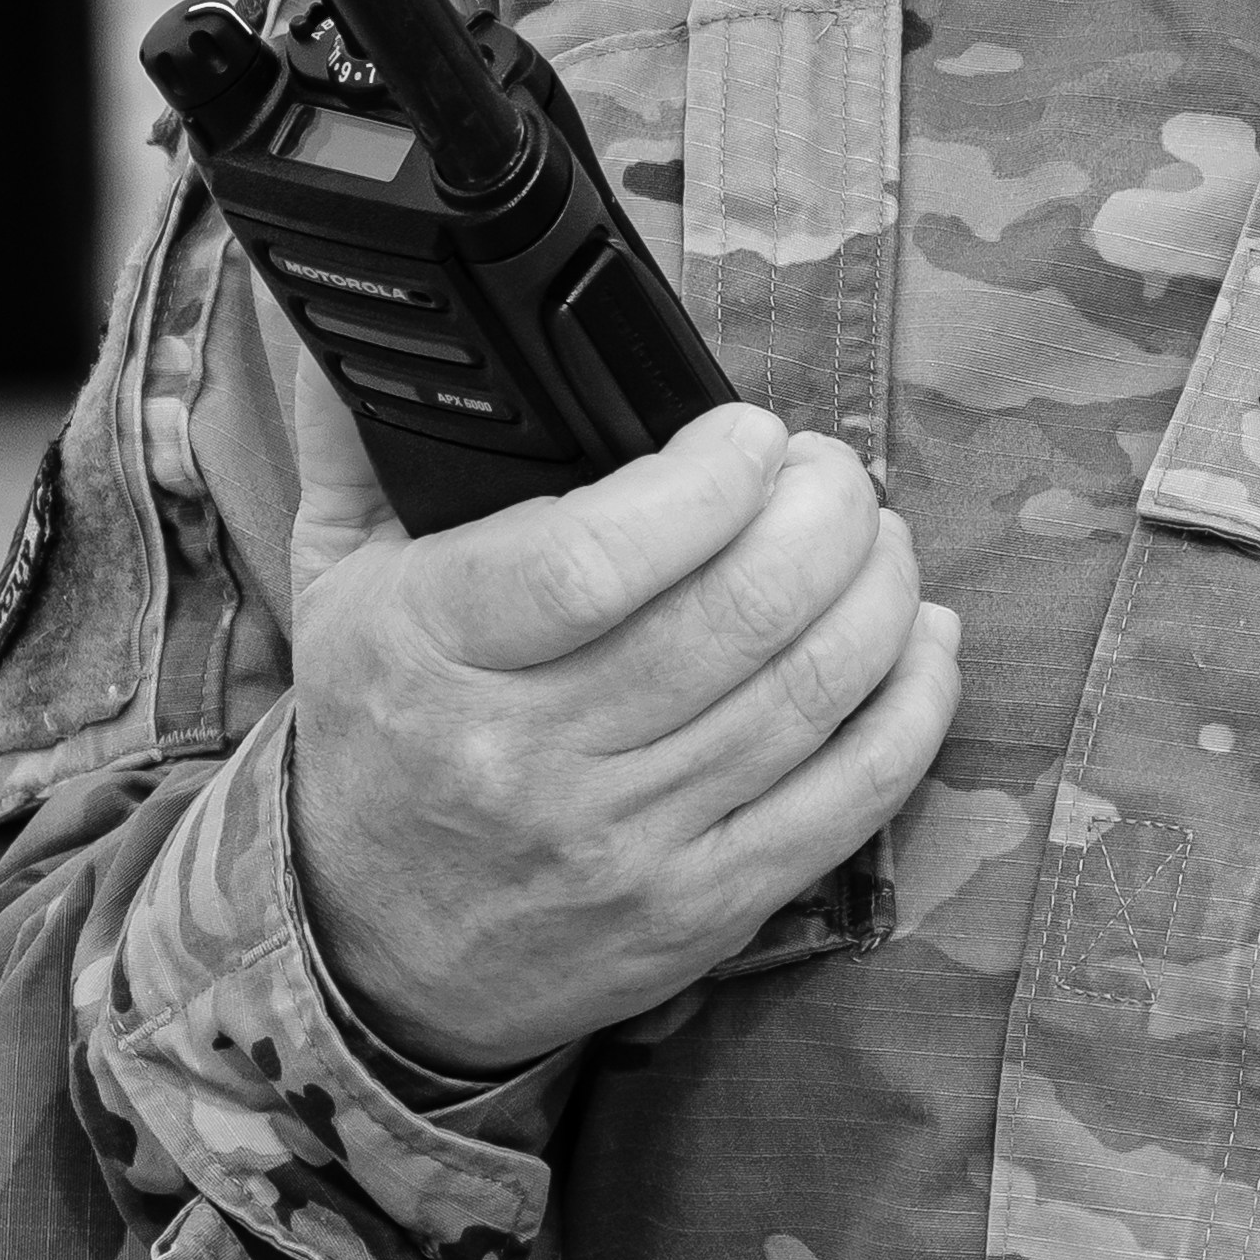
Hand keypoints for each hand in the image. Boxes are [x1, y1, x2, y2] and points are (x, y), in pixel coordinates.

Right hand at [281, 400, 959, 1080]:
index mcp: (437, 654)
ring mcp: (628, 842)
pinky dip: (914, 704)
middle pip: (737, 614)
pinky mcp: (704, 907)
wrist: (369, 950)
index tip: (749, 433)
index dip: (709, 479)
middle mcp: (532, 755)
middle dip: (824, 512)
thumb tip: (369, 310)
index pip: (600, 558)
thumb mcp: (336, 587)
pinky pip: (851, 797)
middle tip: (832, 470)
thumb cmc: (378, 739)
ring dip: (878, 589)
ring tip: (877, 535)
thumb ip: (361, 441)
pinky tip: (924, 639)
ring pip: (809, 693)